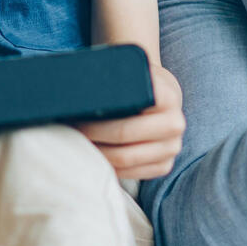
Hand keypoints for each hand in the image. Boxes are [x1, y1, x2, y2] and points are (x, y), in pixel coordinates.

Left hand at [75, 64, 185, 179]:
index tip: (76, 116)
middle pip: (124, 135)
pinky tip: (94, 158)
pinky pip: (133, 173)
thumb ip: (114, 77)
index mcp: (167, 96)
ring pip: (126, 159)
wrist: (163, 96)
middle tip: (71, 131)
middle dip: (92, 135)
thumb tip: (76, 90)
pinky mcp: (165, 165)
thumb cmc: (139, 82)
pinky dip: (110, 167)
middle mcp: (175, 123)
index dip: (98, 117)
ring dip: (98, 153)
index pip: (129, 107)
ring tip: (78, 144)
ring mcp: (172, 147)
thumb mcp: (132, 72)